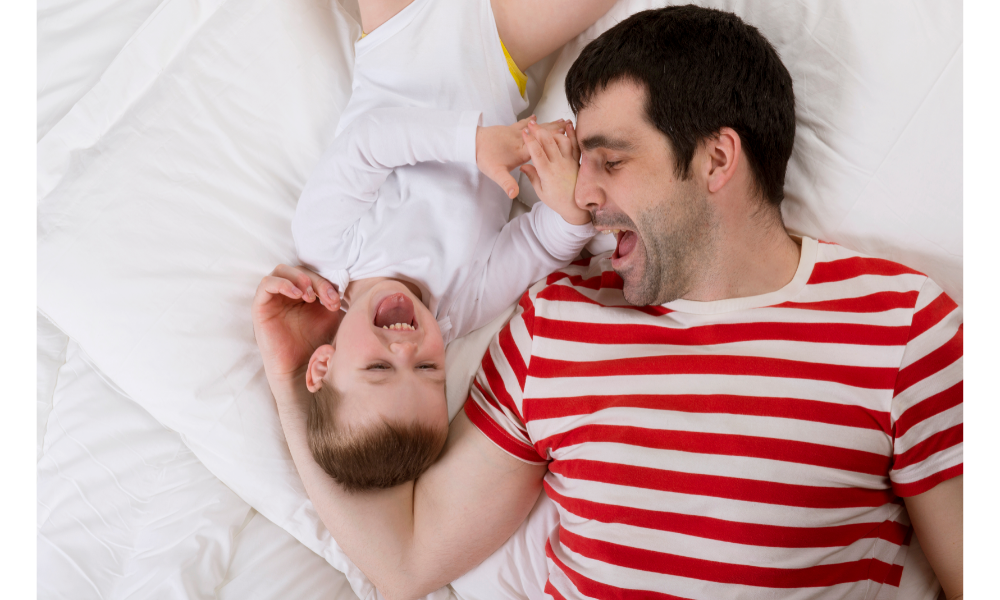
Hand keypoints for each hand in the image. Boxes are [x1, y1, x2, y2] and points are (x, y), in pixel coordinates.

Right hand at [251, 264, 341, 383]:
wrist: (299, 365)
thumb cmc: (315, 341)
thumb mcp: (330, 316)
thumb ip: (333, 298)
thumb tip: (341, 283)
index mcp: (304, 292)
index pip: (314, 274)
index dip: (326, 283)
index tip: (337, 301)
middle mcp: (287, 292)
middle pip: (300, 270)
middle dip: (317, 282)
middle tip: (328, 299)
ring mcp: (273, 297)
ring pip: (282, 270)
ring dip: (299, 279)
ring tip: (310, 297)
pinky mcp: (260, 305)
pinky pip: (266, 283)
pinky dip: (282, 283)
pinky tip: (297, 294)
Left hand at [476, 116, 568, 198]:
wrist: (471, 142)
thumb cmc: (484, 158)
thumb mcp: (496, 173)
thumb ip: (507, 183)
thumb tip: (514, 194)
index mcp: (521, 151)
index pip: (542, 145)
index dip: (555, 140)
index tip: (567, 135)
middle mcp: (520, 140)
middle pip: (542, 133)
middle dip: (555, 129)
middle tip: (569, 124)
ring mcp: (515, 132)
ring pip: (535, 127)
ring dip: (548, 123)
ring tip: (560, 120)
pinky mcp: (509, 129)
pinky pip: (523, 123)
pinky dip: (531, 120)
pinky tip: (535, 117)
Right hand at [520, 119, 590, 225]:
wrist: (576, 207)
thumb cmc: (557, 201)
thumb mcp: (540, 192)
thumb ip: (532, 177)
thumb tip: (523, 166)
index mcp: (547, 173)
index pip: (537, 153)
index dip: (530, 141)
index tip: (524, 133)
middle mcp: (559, 165)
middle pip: (548, 142)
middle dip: (539, 131)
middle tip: (532, 125)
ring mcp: (569, 162)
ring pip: (562, 140)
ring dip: (553, 132)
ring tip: (546, 128)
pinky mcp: (577, 161)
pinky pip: (575, 145)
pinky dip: (572, 134)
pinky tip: (568, 125)